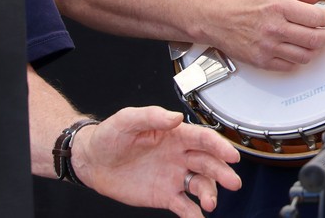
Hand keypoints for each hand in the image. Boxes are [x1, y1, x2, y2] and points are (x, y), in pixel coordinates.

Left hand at [71, 106, 240, 217]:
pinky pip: (184, 205)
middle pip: (208, 163)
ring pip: (200, 184)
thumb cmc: (110, 136)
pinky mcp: (164, 195)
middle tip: (232, 183)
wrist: (92, 161)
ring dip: (209, 193)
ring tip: (209, 204)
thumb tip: (175, 117)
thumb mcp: (127, 120)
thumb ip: (151, 116)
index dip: (219, 146)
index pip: (203, 139)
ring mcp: (173, 176)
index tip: (231, 156)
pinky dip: (194, 214)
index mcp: (175, 135)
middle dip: (222, 172)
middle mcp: (180, 155)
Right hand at [201, 0, 324, 70]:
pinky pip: (289, 66)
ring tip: (315, 41)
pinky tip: (297, 50)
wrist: (215, 17)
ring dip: (315, 49)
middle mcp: (275, 28)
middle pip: (316, 39)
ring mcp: (268, 47)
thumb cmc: (241, 2)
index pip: (317, 17)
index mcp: (279, 7)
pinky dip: (298, 60)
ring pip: (306, 55)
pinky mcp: (262, 61)